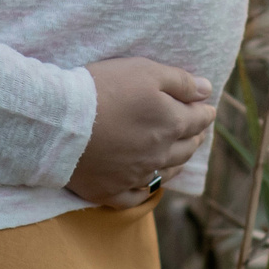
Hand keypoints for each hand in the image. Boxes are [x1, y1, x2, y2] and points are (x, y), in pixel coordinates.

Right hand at [67, 58, 214, 206]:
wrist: (61, 122)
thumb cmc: (104, 89)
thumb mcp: (145, 71)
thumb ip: (180, 81)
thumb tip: (207, 90)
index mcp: (171, 124)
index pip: (198, 119)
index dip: (205, 112)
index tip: (208, 109)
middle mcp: (159, 154)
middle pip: (186, 148)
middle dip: (195, 137)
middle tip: (197, 132)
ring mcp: (135, 176)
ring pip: (166, 174)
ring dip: (177, 163)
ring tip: (180, 156)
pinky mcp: (110, 191)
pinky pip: (135, 197)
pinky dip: (145, 191)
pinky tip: (147, 187)